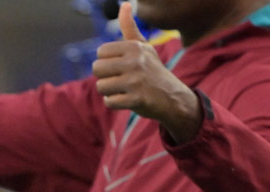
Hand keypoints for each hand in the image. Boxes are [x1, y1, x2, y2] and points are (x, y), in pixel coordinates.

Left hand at [93, 2, 202, 141]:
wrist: (172, 96)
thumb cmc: (152, 70)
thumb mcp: (143, 47)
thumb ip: (129, 27)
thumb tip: (125, 4)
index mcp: (134, 46)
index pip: (100, 52)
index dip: (107, 61)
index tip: (121, 65)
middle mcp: (135, 61)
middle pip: (97, 69)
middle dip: (105, 77)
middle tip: (121, 79)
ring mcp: (136, 81)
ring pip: (101, 86)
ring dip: (109, 91)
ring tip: (124, 89)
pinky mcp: (136, 99)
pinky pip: (109, 101)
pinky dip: (115, 103)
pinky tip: (127, 99)